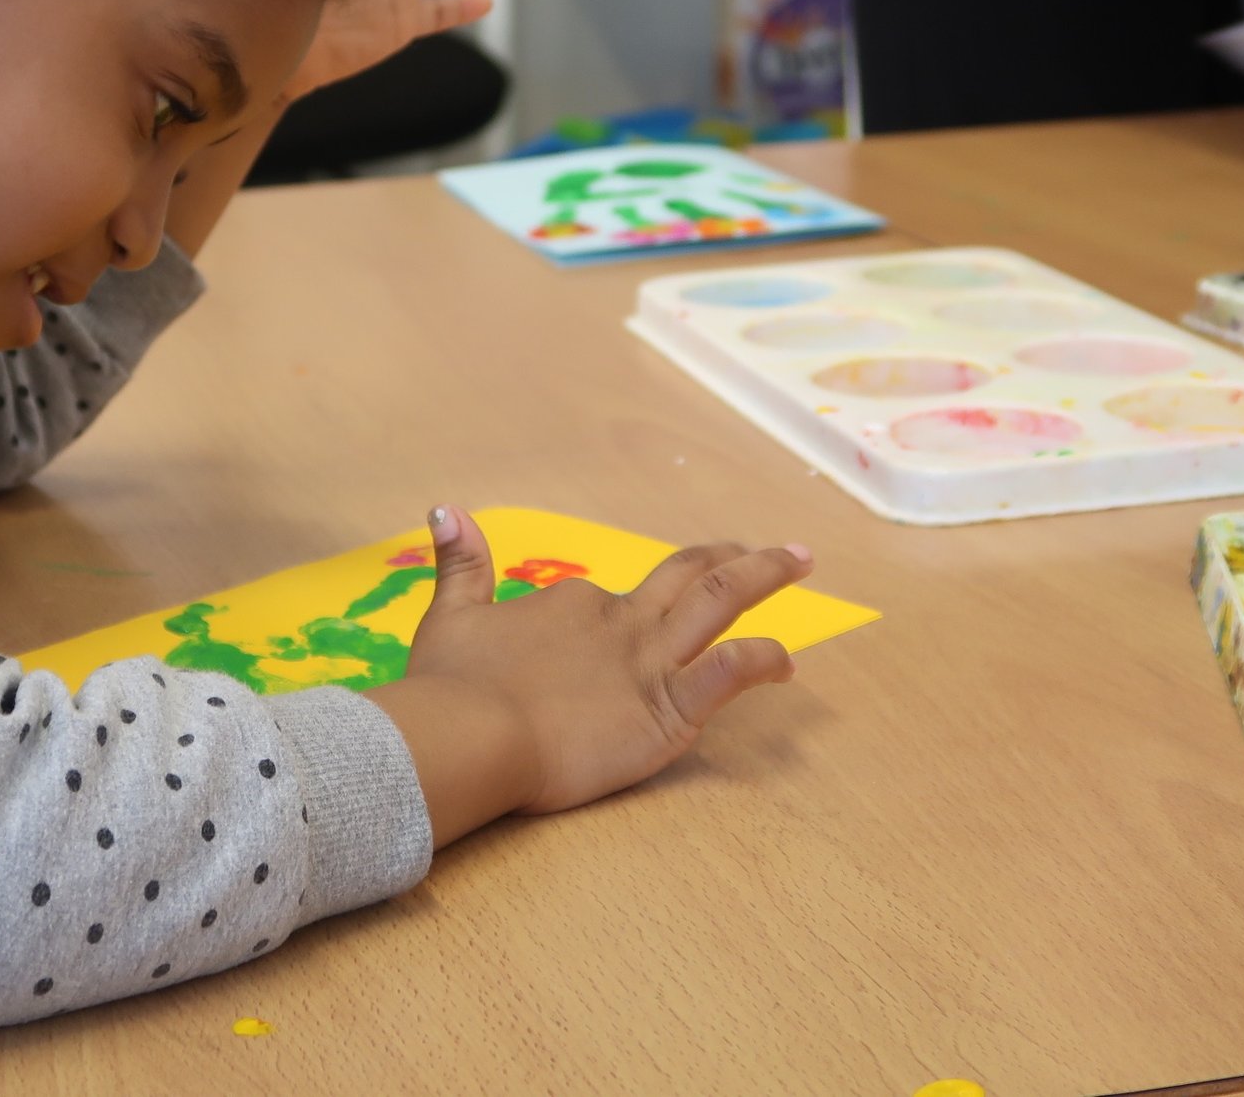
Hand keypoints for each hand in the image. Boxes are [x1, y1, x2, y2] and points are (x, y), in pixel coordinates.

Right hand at [371, 506, 809, 846]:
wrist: (470, 735)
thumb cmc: (454, 685)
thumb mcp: (449, 615)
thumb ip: (459, 564)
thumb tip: (446, 509)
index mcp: (570, 605)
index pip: (609, 604)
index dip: (620, 619)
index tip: (619, 641)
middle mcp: (619, 621)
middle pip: (686, 576)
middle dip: (732, 558)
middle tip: (770, 551)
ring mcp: (649, 662)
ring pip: (719, 602)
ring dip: (761, 576)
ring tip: (797, 562)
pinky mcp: (669, 707)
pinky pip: (731, 671)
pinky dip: (763, 659)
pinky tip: (787, 663)